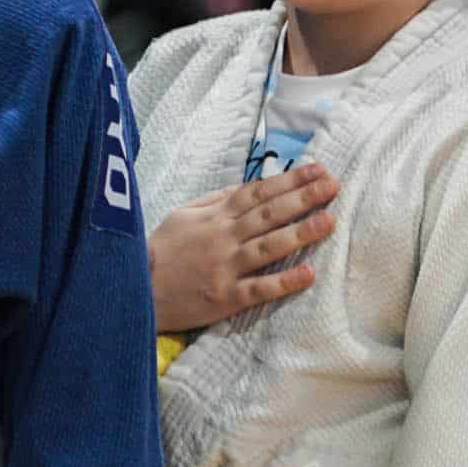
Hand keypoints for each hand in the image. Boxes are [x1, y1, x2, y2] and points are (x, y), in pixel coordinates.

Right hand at [149, 163, 336, 333]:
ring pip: (268, 246)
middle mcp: (223, 238)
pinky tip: (309, 274)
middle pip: (269, 214)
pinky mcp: (225, 297)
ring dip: (300, 233)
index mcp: (214, 216)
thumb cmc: (159, 252)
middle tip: (333, 185)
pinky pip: (259, 288)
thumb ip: (215, 201)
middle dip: (303, 197)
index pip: (258, 192)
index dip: (289, 180)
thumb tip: (246, 187)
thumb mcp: (182, 216)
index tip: (318, 169)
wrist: (133, 290)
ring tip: (330, 221)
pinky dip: (284, 281)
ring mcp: (225, 268)